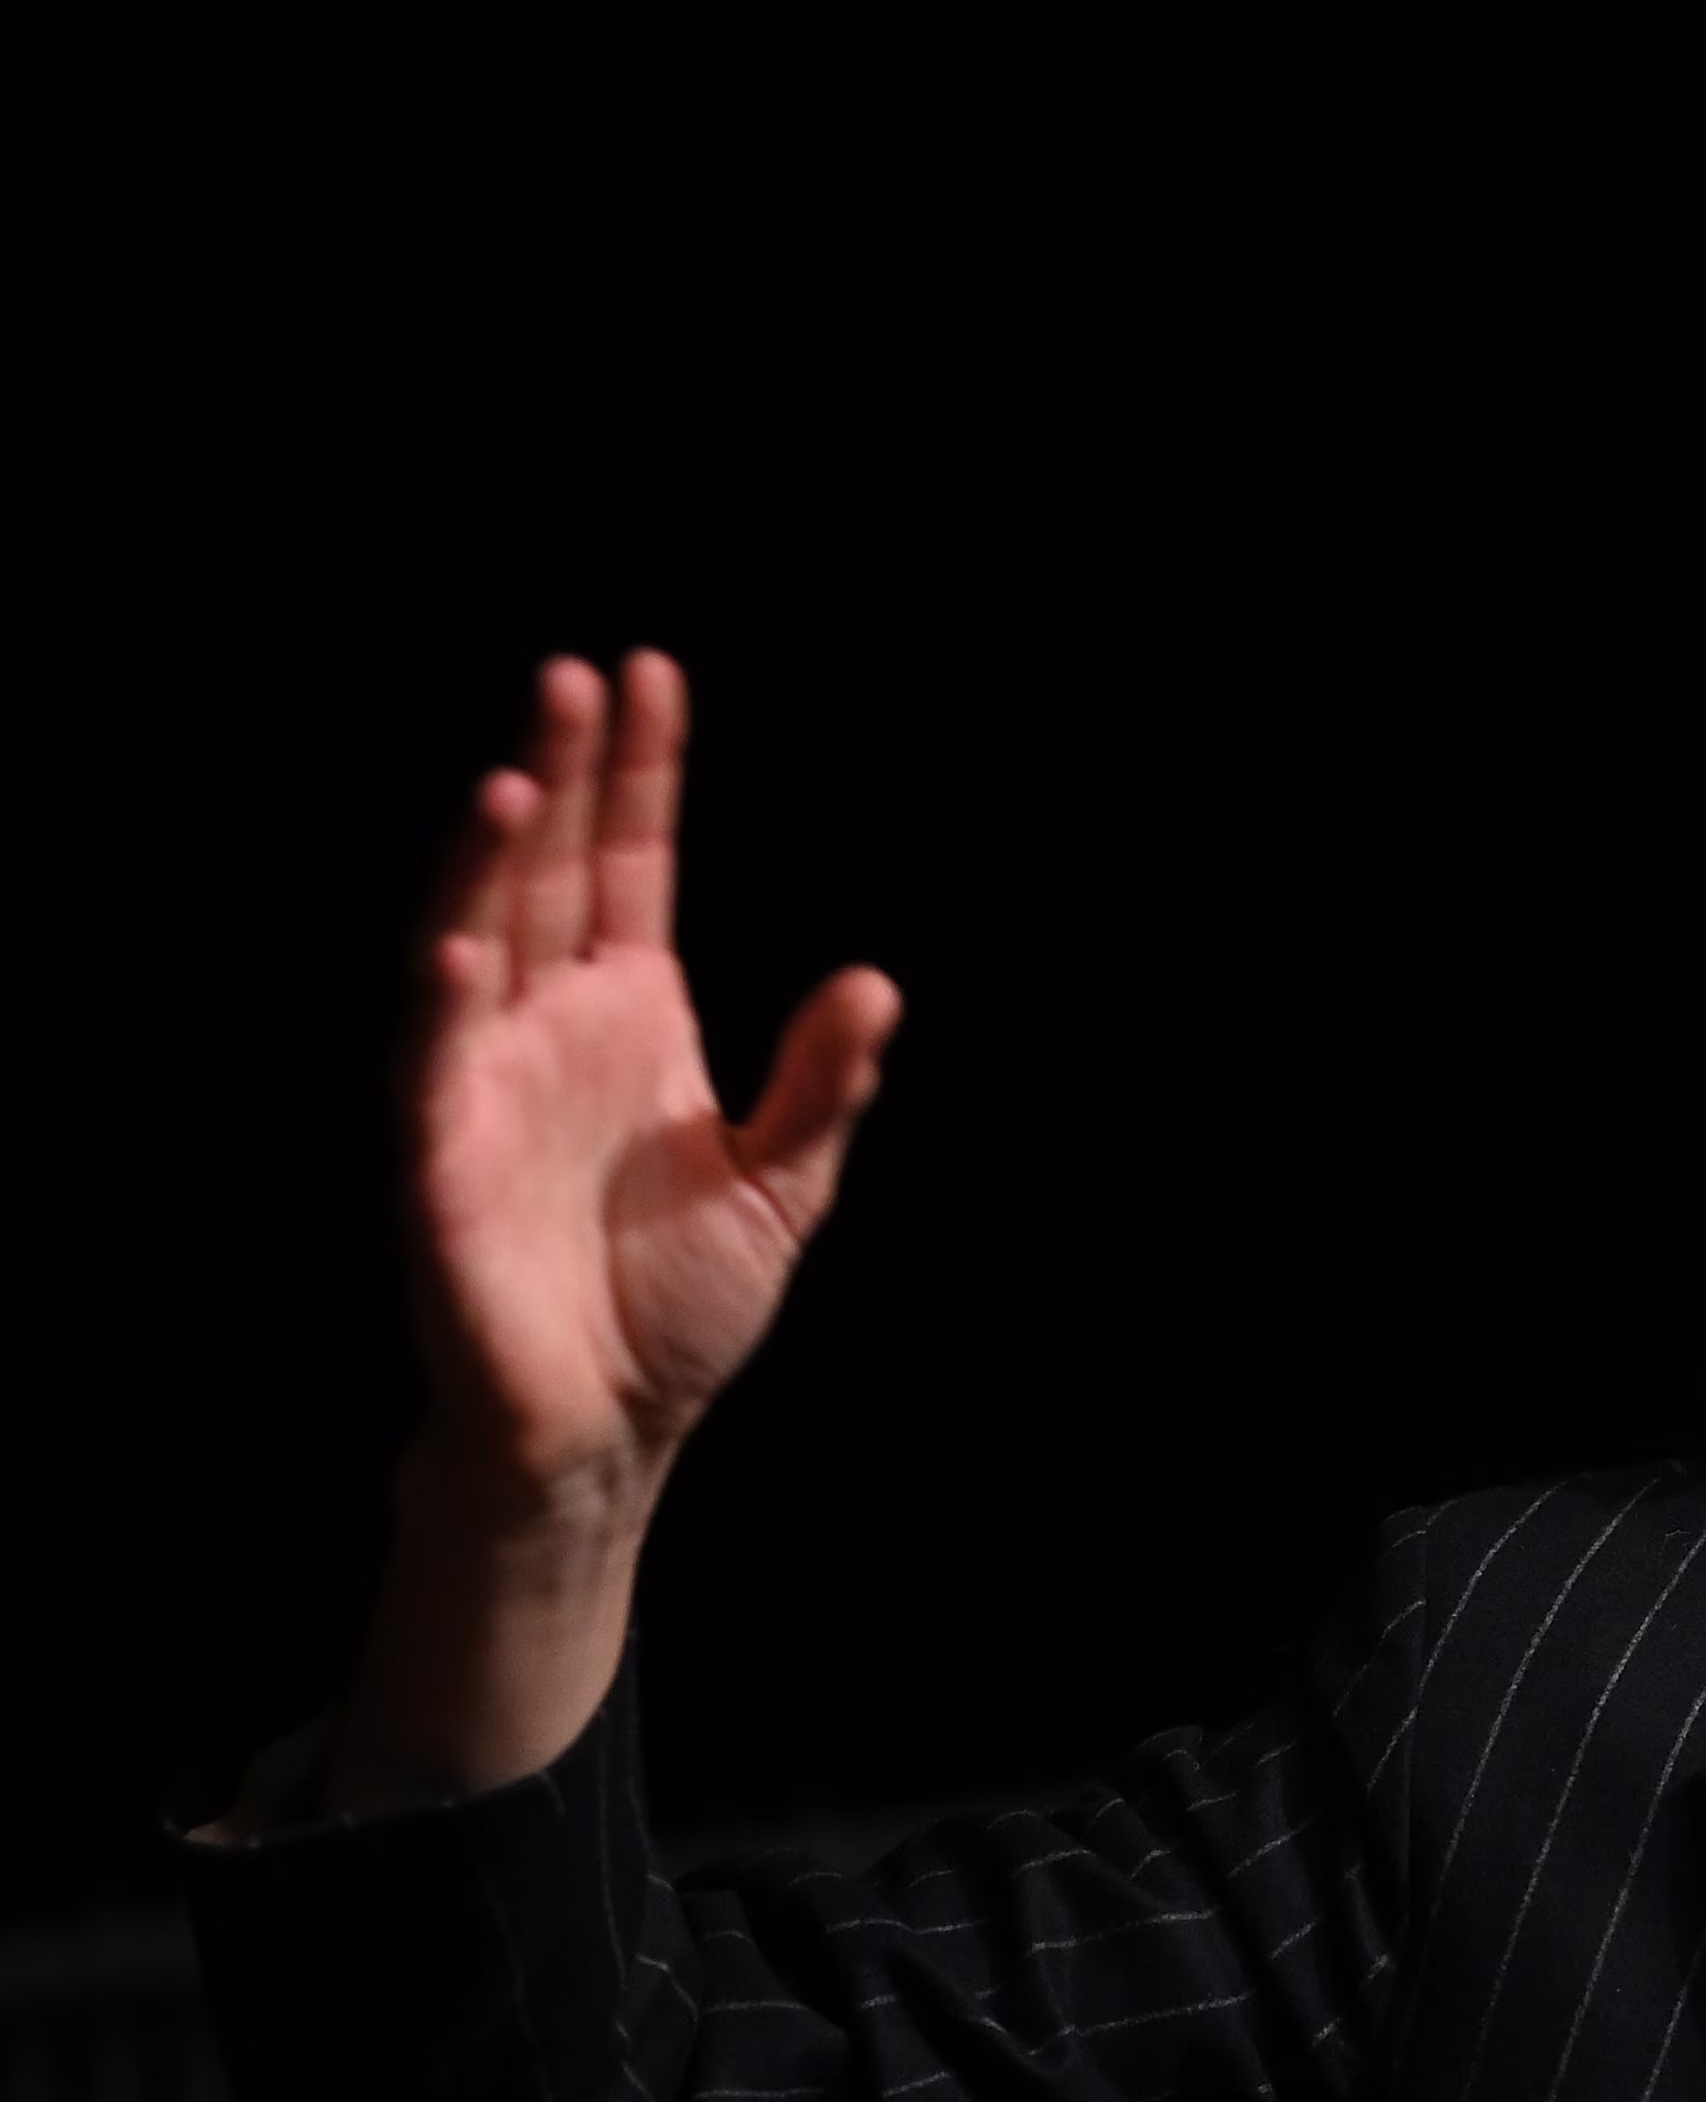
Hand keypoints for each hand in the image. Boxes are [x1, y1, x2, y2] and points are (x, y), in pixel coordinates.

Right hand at [405, 652, 897, 1490]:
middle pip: (544, 872)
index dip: (640, 776)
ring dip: (485, 862)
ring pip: (474, 941)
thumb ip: (826, 1084)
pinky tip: (462, 941)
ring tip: (514, 775)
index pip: (629, 864)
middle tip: (574, 676)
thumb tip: (876, 980)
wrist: (610, 1427)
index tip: (651, 674)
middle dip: (559, 774)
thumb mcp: (787, 1185)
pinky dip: (445, 1003)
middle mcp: (547, 1024)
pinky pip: (434, 1065)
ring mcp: (485, 1081)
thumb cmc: (678, 1303)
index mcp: (630, 1013)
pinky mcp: (441, 1157)